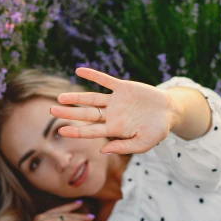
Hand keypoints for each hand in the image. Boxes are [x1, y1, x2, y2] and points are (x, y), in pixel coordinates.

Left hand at [49, 66, 172, 154]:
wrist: (169, 111)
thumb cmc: (157, 130)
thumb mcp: (144, 143)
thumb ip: (124, 147)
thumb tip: (102, 149)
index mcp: (115, 129)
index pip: (91, 131)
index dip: (77, 131)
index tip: (61, 131)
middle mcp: (111, 115)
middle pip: (86, 115)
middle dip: (69, 114)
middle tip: (51, 111)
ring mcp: (115, 101)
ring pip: (91, 98)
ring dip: (76, 97)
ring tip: (61, 97)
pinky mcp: (122, 87)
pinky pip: (104, 80)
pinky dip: (93, 75)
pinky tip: (78, 70)